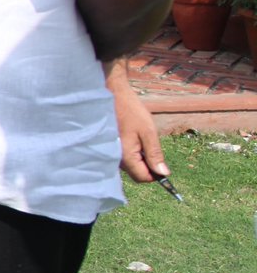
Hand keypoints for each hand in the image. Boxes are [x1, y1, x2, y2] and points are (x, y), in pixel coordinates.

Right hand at [105, 60, 167, 182]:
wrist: (112, 94)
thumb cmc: (130, 111)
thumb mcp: (148, 131)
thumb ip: (154, 154)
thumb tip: (163, 174)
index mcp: (126, 156)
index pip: (143, 177)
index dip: (155, 173)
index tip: (161, 162)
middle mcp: (116, 158)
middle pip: (135, 173)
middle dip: (147, 165)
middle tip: (150, 145)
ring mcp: (111, 151)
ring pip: (129, 165)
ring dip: (139, 157)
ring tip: (140, 138)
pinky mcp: (109, 145)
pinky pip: (123, 156)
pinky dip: (131, 151)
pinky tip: (132, 136)